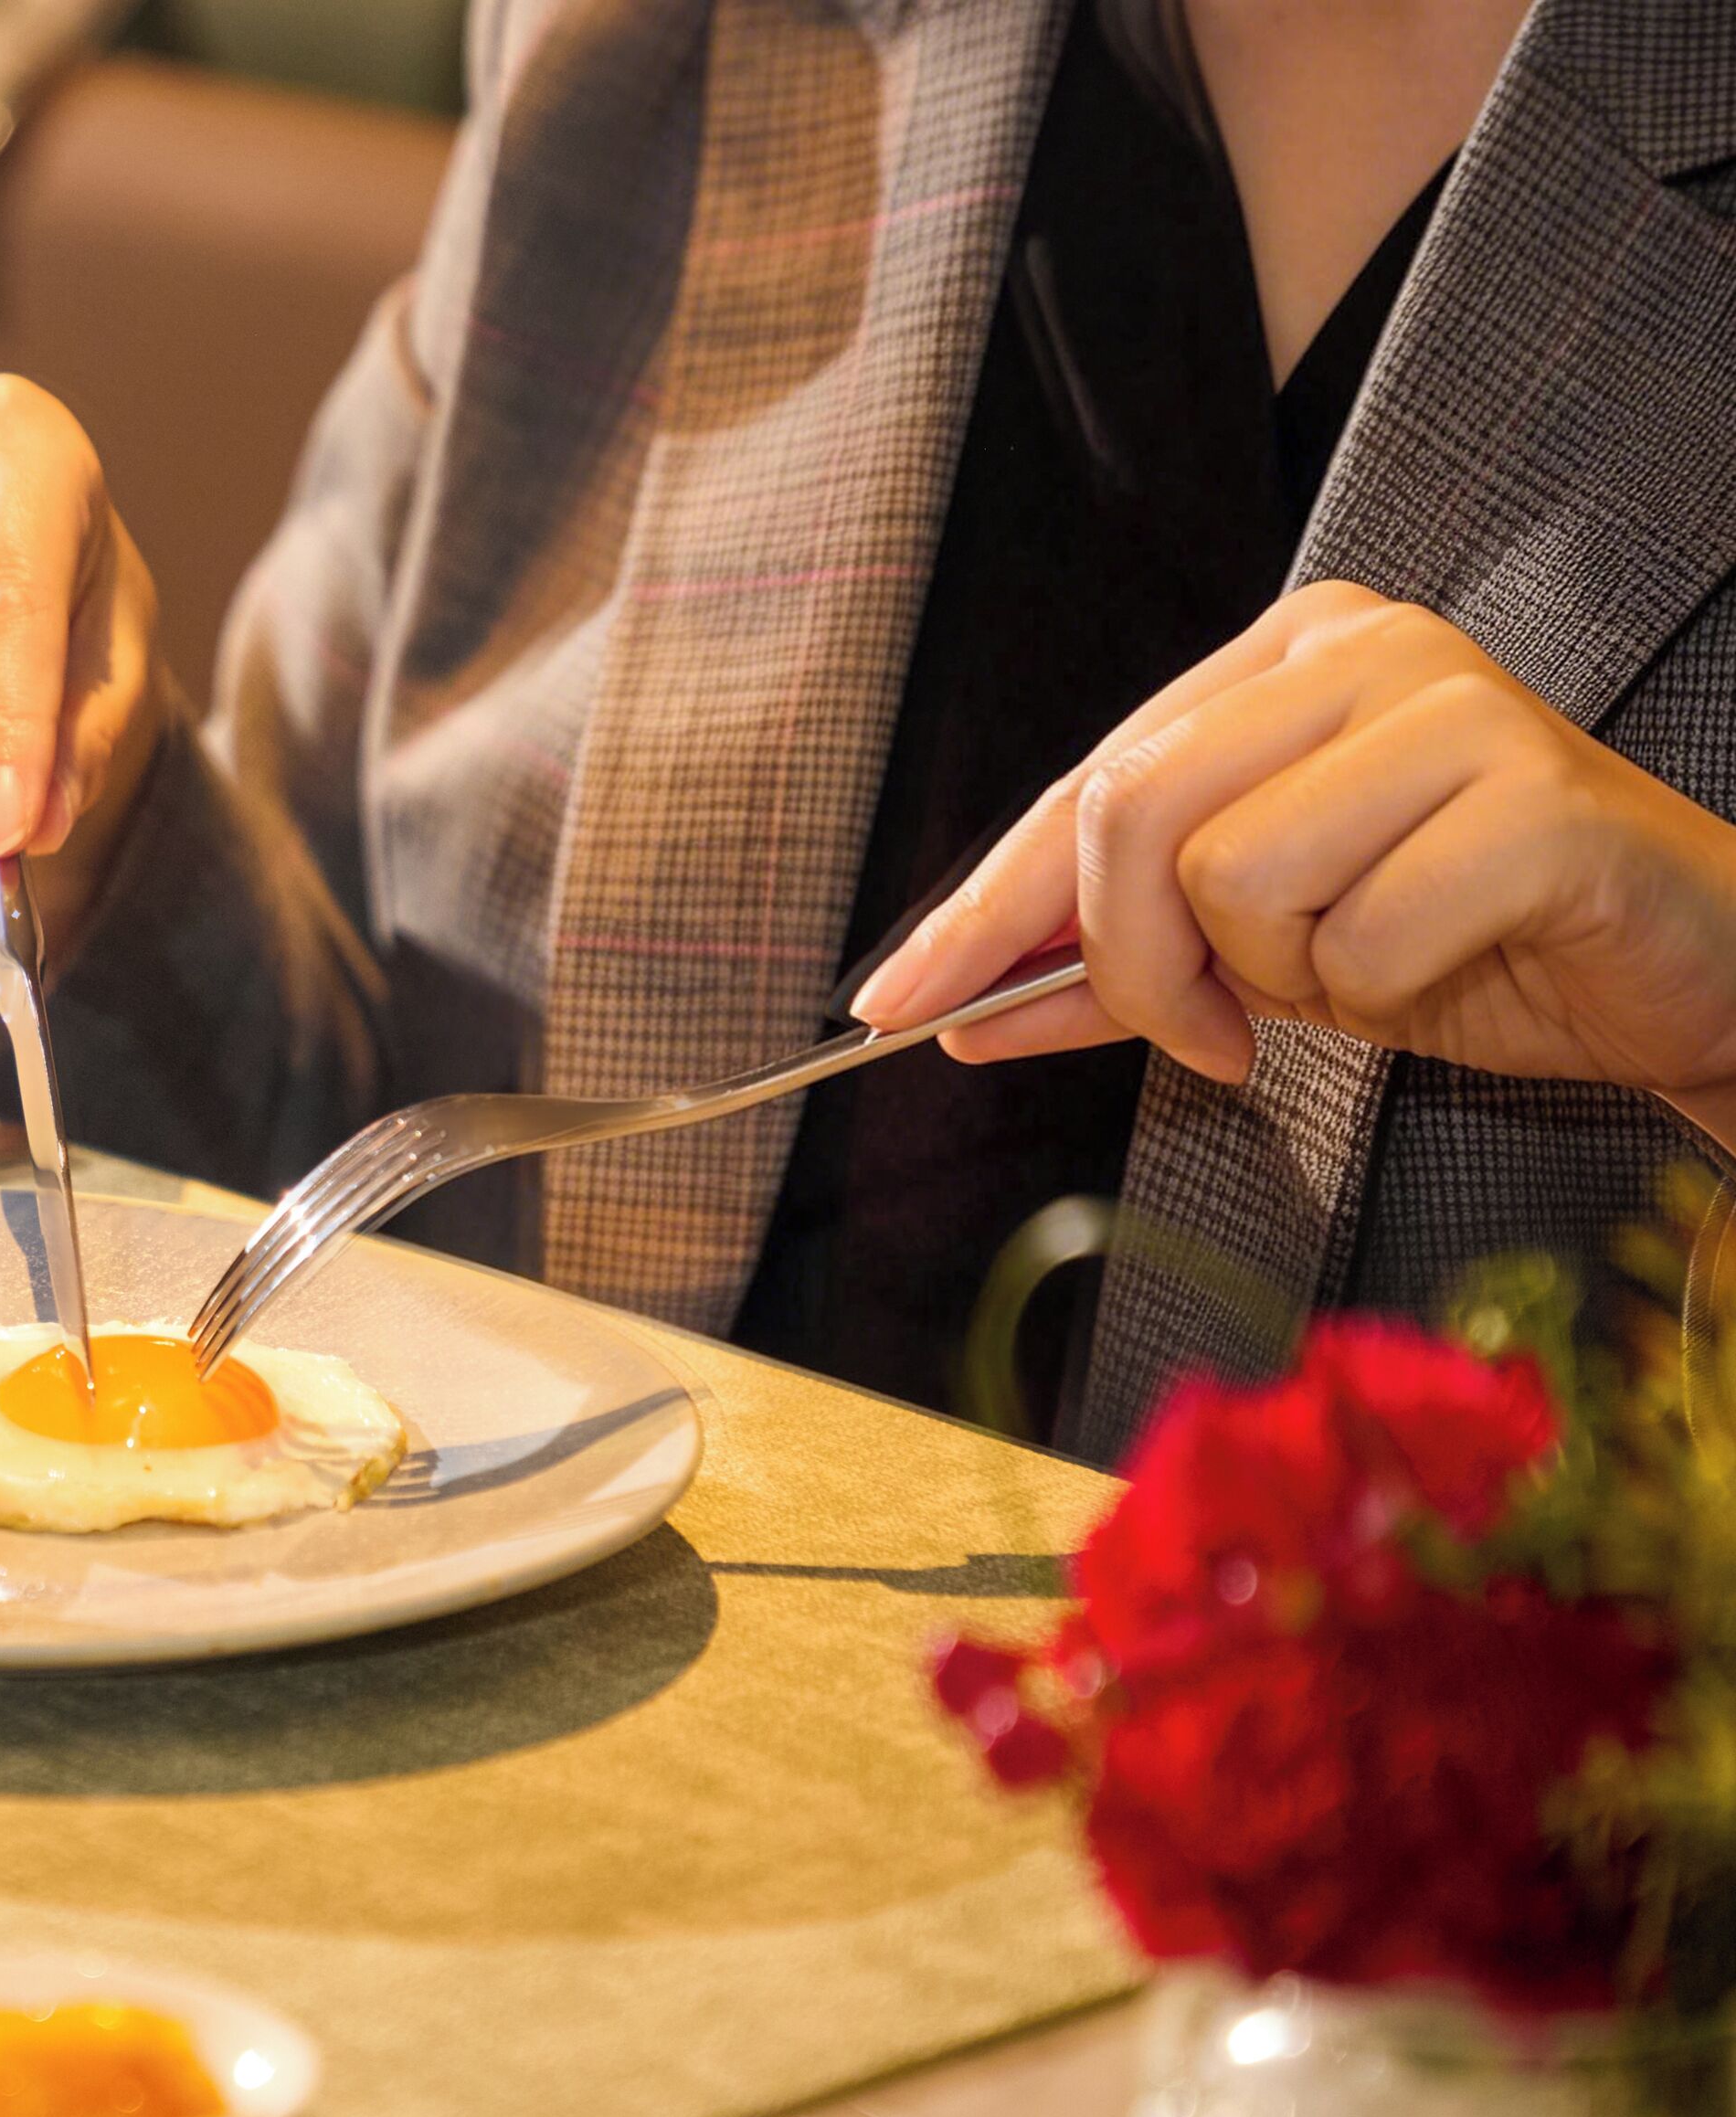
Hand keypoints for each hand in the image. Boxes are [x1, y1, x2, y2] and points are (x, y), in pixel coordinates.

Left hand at [848, 581, 1735, 1148]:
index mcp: (1284, 659)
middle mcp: (1361, 649)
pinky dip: (1384, 991)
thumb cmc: (1469, 941)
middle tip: (1209, 1035)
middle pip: (1131, 816)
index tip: (893, 1004)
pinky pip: (1359, 936)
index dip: (981, 908)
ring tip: (1373, 965)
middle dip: (1134, 962)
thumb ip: (1109, 970)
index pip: (1085, 786)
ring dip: (1283, 977)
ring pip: (1233, 878)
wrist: (1682, 971)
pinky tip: (1454, 962)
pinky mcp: (1534, 795)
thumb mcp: (1261, 958)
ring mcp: (1454, 704)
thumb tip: (956, 1006)